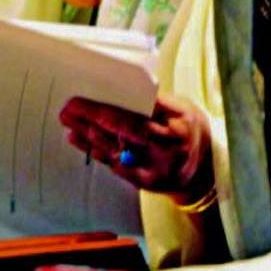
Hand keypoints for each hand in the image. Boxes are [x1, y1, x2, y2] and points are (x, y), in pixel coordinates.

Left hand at [59, 92, 212, 203]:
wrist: (201, 169)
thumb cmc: (186, 129)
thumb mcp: (182, 109)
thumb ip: (157, 103)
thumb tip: (121, 89)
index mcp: (181, 123)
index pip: (147, 108)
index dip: (121, 100)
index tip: (98, 89)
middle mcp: (170, 147)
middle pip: (128, 129)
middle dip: (96, 116)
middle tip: (72, 105)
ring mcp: (157, 167)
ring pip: (117, 147)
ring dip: (88, 132)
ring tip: (69, 118)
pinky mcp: (145, 182)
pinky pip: (114, 164)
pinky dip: (94, 149)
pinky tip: (77, 137)